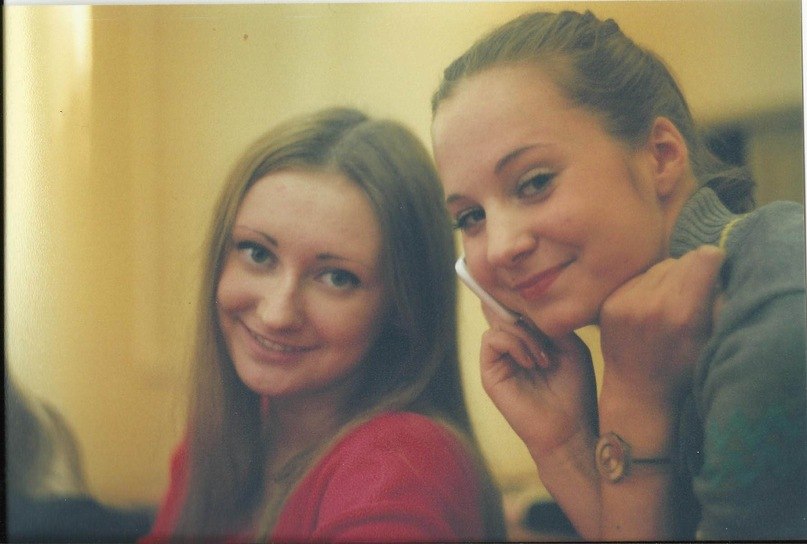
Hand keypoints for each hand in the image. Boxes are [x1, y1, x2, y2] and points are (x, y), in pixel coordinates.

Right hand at [479, 308, 597, 457]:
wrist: (570, 429)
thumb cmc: (575, 391)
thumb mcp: (570, 347)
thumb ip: (549, 324)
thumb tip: (528, 304)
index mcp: (529, 340)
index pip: (515, 308)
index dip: (524, 301)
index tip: (542, 302)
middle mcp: (510, 347)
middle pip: (505, 310)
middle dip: (529, 317)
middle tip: (549, 338)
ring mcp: (498, 360)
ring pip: (499, 324)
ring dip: (526, 336)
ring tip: (545, 360)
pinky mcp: (489, 373)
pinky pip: (491, 339)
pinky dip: (514, 344)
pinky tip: (532, 363)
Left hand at [599, 245, 725, 406]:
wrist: (637, 392)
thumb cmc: (684, 369)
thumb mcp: (713, 340)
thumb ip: (720, 302)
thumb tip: (720, 270)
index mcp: (684, 313)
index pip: (703, 258)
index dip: (714, 262)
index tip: (715, 271)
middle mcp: (653, 303)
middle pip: (681, 260)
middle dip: (692, 270)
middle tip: (693, 291)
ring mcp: (627, 302)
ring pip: (658, 267)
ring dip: (668, 277)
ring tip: (671, 302)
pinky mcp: (610, 303)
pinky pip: (637, 279)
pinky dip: (647, 287)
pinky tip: (650, 307)